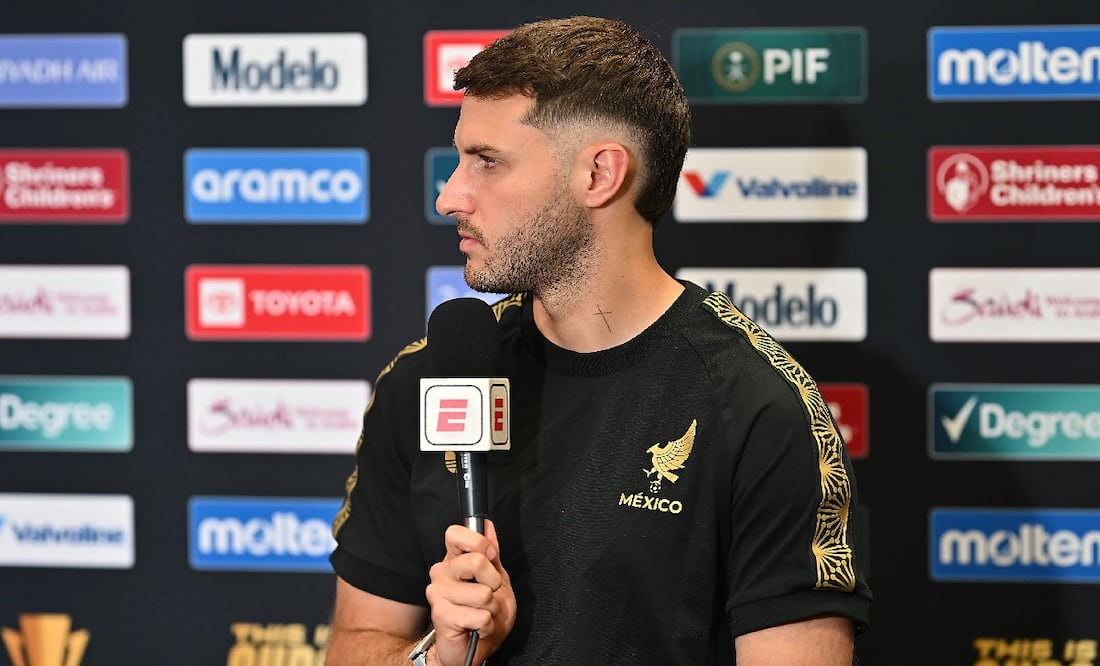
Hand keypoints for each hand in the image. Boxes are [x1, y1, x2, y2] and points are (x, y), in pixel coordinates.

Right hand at [425, 520, 515, 665]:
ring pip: (483, 593)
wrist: (474, 649)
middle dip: (494, 583)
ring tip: (482, 614)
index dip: (478, 542)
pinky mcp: (441, 615)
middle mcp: (441, 573)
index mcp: (453, 561)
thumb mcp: (496, 579)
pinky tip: (476, 627)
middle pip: (476, 561)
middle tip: (488, 596)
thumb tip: (488, 526)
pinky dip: (487, 625)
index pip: (455, 533)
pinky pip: (481, 615)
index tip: (490, 556)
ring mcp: (438, 593)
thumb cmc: (482, 614)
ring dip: (491, 608)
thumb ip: (491, 553)